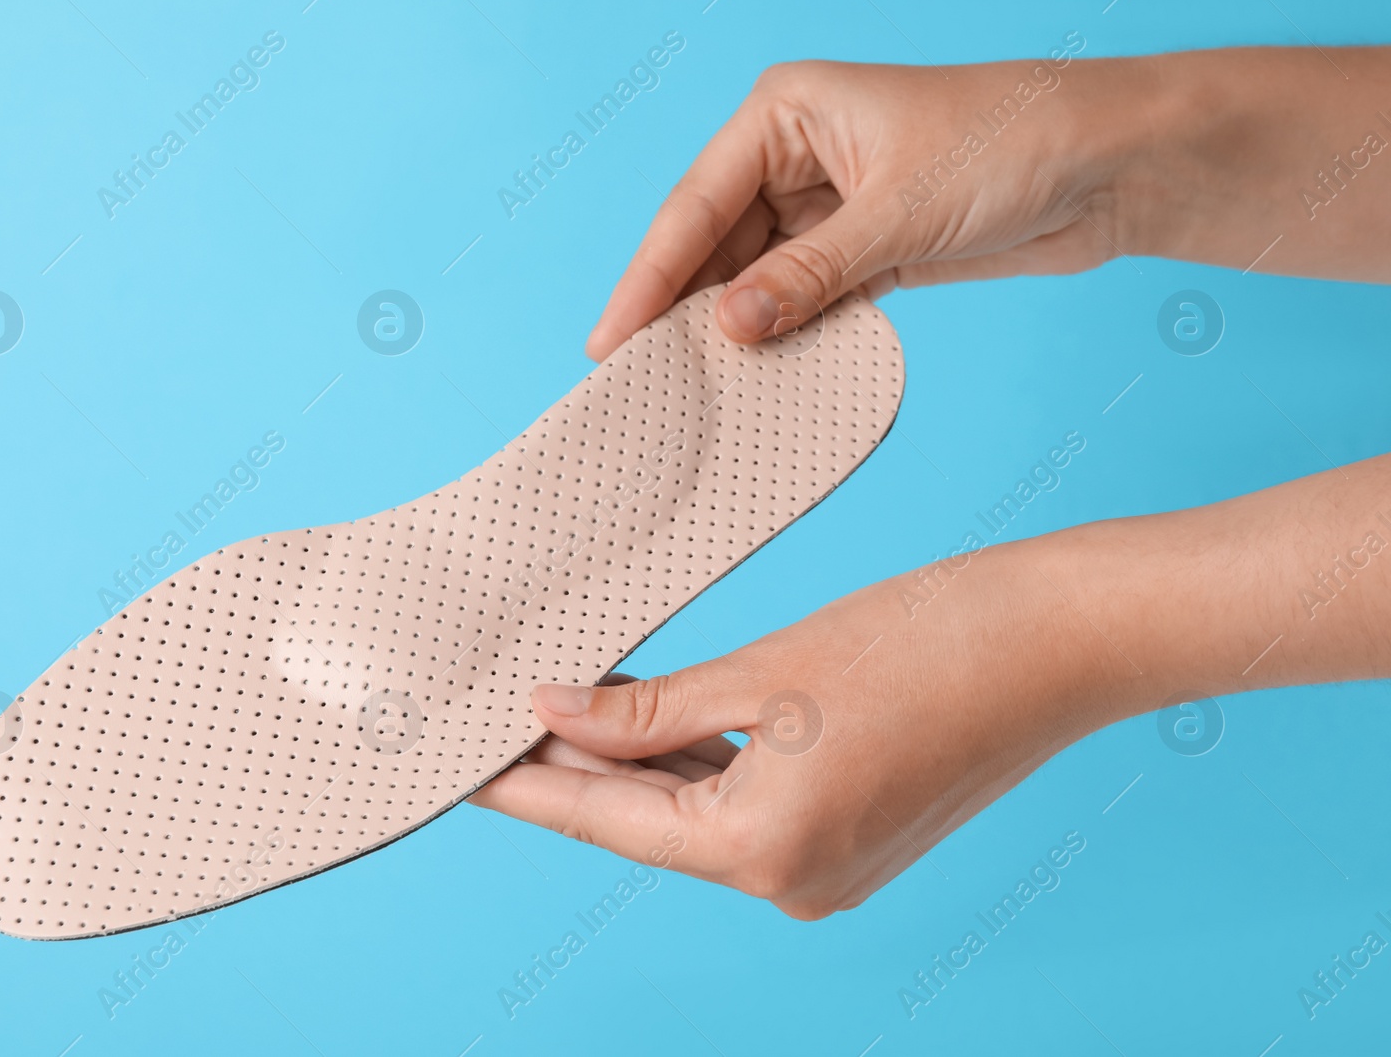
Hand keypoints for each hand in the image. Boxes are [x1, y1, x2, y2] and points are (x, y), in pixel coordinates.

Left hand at [472, 459, 1390, 917]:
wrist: (1063, 638)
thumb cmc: (929, 642)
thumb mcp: (767, 670)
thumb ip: (648, 709)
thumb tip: (554, 716)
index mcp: (764, 853)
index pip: (604, 820)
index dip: (524, 787)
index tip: (457, 763)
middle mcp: (793, 882)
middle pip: (645, 824)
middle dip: (573, 772)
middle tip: (495, 722)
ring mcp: (829, 867)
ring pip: (695, 814)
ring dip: (633, 766)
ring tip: (560, 710)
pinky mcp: (854, 833)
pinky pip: (744, 805)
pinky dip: (694, 766)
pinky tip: (649, 723)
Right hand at [584, 45, 1390, 359]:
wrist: (1113, 164)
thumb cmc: (1012, 142)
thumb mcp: (899, 213)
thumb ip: (808, 276)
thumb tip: (730, 328)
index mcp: (786, 112)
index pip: (696, 204)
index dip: (649, 277)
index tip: (611, 340)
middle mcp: (797, 153)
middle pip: (714, 243)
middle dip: (681, 310)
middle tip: (636, 381)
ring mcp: (831, 204)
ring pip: (755, 276)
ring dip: (733, 330)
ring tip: (691, 391)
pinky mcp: (867, 248)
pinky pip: (803, 298)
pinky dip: (784, 335)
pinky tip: (758, 375)